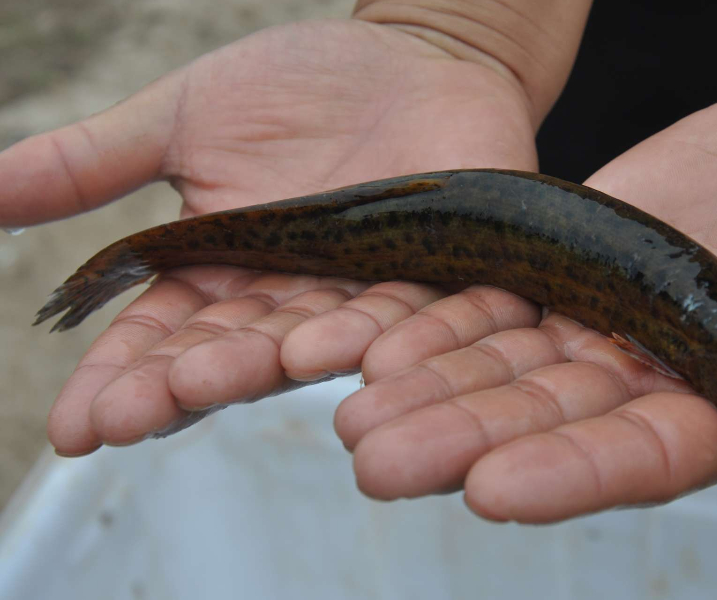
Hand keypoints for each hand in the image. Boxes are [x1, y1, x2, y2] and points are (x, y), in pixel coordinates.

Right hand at [1, 18, 541, 453]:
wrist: (412, 56)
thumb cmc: (299, 87)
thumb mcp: (184, 118)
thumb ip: (94, 163)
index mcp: (225, 270)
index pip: (164, 336)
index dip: (121, 377)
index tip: (73, 426)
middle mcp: (292, 296)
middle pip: (232, 350)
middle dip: (180, 382)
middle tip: (129, 416)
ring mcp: (365, 288)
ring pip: (315, 339)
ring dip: (265, 365)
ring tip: (213, 383)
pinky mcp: (439, 271)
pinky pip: (412, 310)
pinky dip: (380, 334)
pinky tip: (341, 354)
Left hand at [335, 87, 716, 596]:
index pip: (640, 457)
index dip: (570, 473)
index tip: (494, 491)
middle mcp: (650, 387)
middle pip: (547, 421)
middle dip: (465, 439)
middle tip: (377, 461)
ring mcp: (604, 330)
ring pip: (506, 366)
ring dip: (432, 388)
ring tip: (354, 411)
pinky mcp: (571, 272)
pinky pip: (500, 296)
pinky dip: (443, 316)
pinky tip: (377, 338)